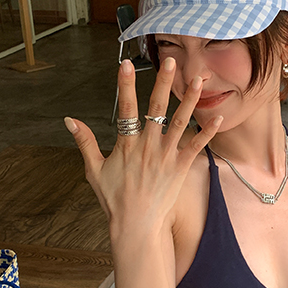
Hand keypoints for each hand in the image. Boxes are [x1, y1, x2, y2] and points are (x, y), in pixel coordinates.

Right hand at [64, 57, 222, 232]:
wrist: (136, 226)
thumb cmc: (114, 200)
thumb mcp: (94, 170)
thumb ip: (85, 142)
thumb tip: (69, 120)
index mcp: (126, 145)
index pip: (125, 108)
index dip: (125, 85)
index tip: (125, 64)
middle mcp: (147, 147)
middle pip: (156, 108)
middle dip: (162, 82)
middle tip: (169, 61)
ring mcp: (165, 157)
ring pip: (180, 122)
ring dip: (189, 100)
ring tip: (198, 79)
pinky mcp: (180, 168)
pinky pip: (196, 146)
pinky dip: (207, 132)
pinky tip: (218, 117)